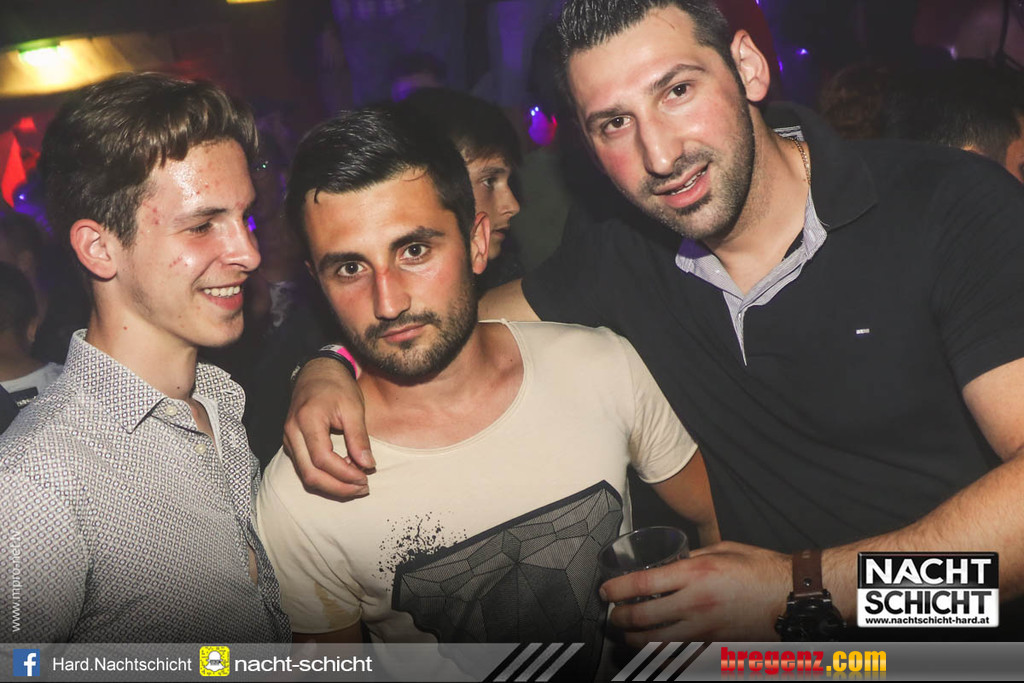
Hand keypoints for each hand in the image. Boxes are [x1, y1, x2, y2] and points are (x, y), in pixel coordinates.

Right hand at [283, 357, 375, 499]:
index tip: (366, 477)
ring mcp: (289, 439)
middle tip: (363, 487)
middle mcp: (292, 432)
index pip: (322, 459)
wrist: (317, 372)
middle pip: (310, 474)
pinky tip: (344, 474)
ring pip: (306, 475)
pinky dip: (325, 477)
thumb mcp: (353, 408)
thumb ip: (359, 437)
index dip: (345, 474)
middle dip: (338, 487)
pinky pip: (305, 468)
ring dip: (332, 485)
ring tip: (357, 484)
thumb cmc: (337, 386)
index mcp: (307, 420)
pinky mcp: (292, 444)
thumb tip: (368, 465)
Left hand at [601, 541, 790, 641]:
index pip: (642, 584)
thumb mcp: (722, 549)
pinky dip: (660, 657)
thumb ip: (691, 557)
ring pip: (655, 644)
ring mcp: (704, 631)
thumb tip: (670, 563)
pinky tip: (652, 651)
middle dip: (618, 618)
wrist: (792, 598)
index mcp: (695, 574)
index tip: (605, 591)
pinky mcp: (714, 647)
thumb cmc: (761, 568)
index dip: (616, 589)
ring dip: (634, 640)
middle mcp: (695, 604)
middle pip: (641, 618)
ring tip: (626, 634)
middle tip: (612, 615)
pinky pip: (679, 658)